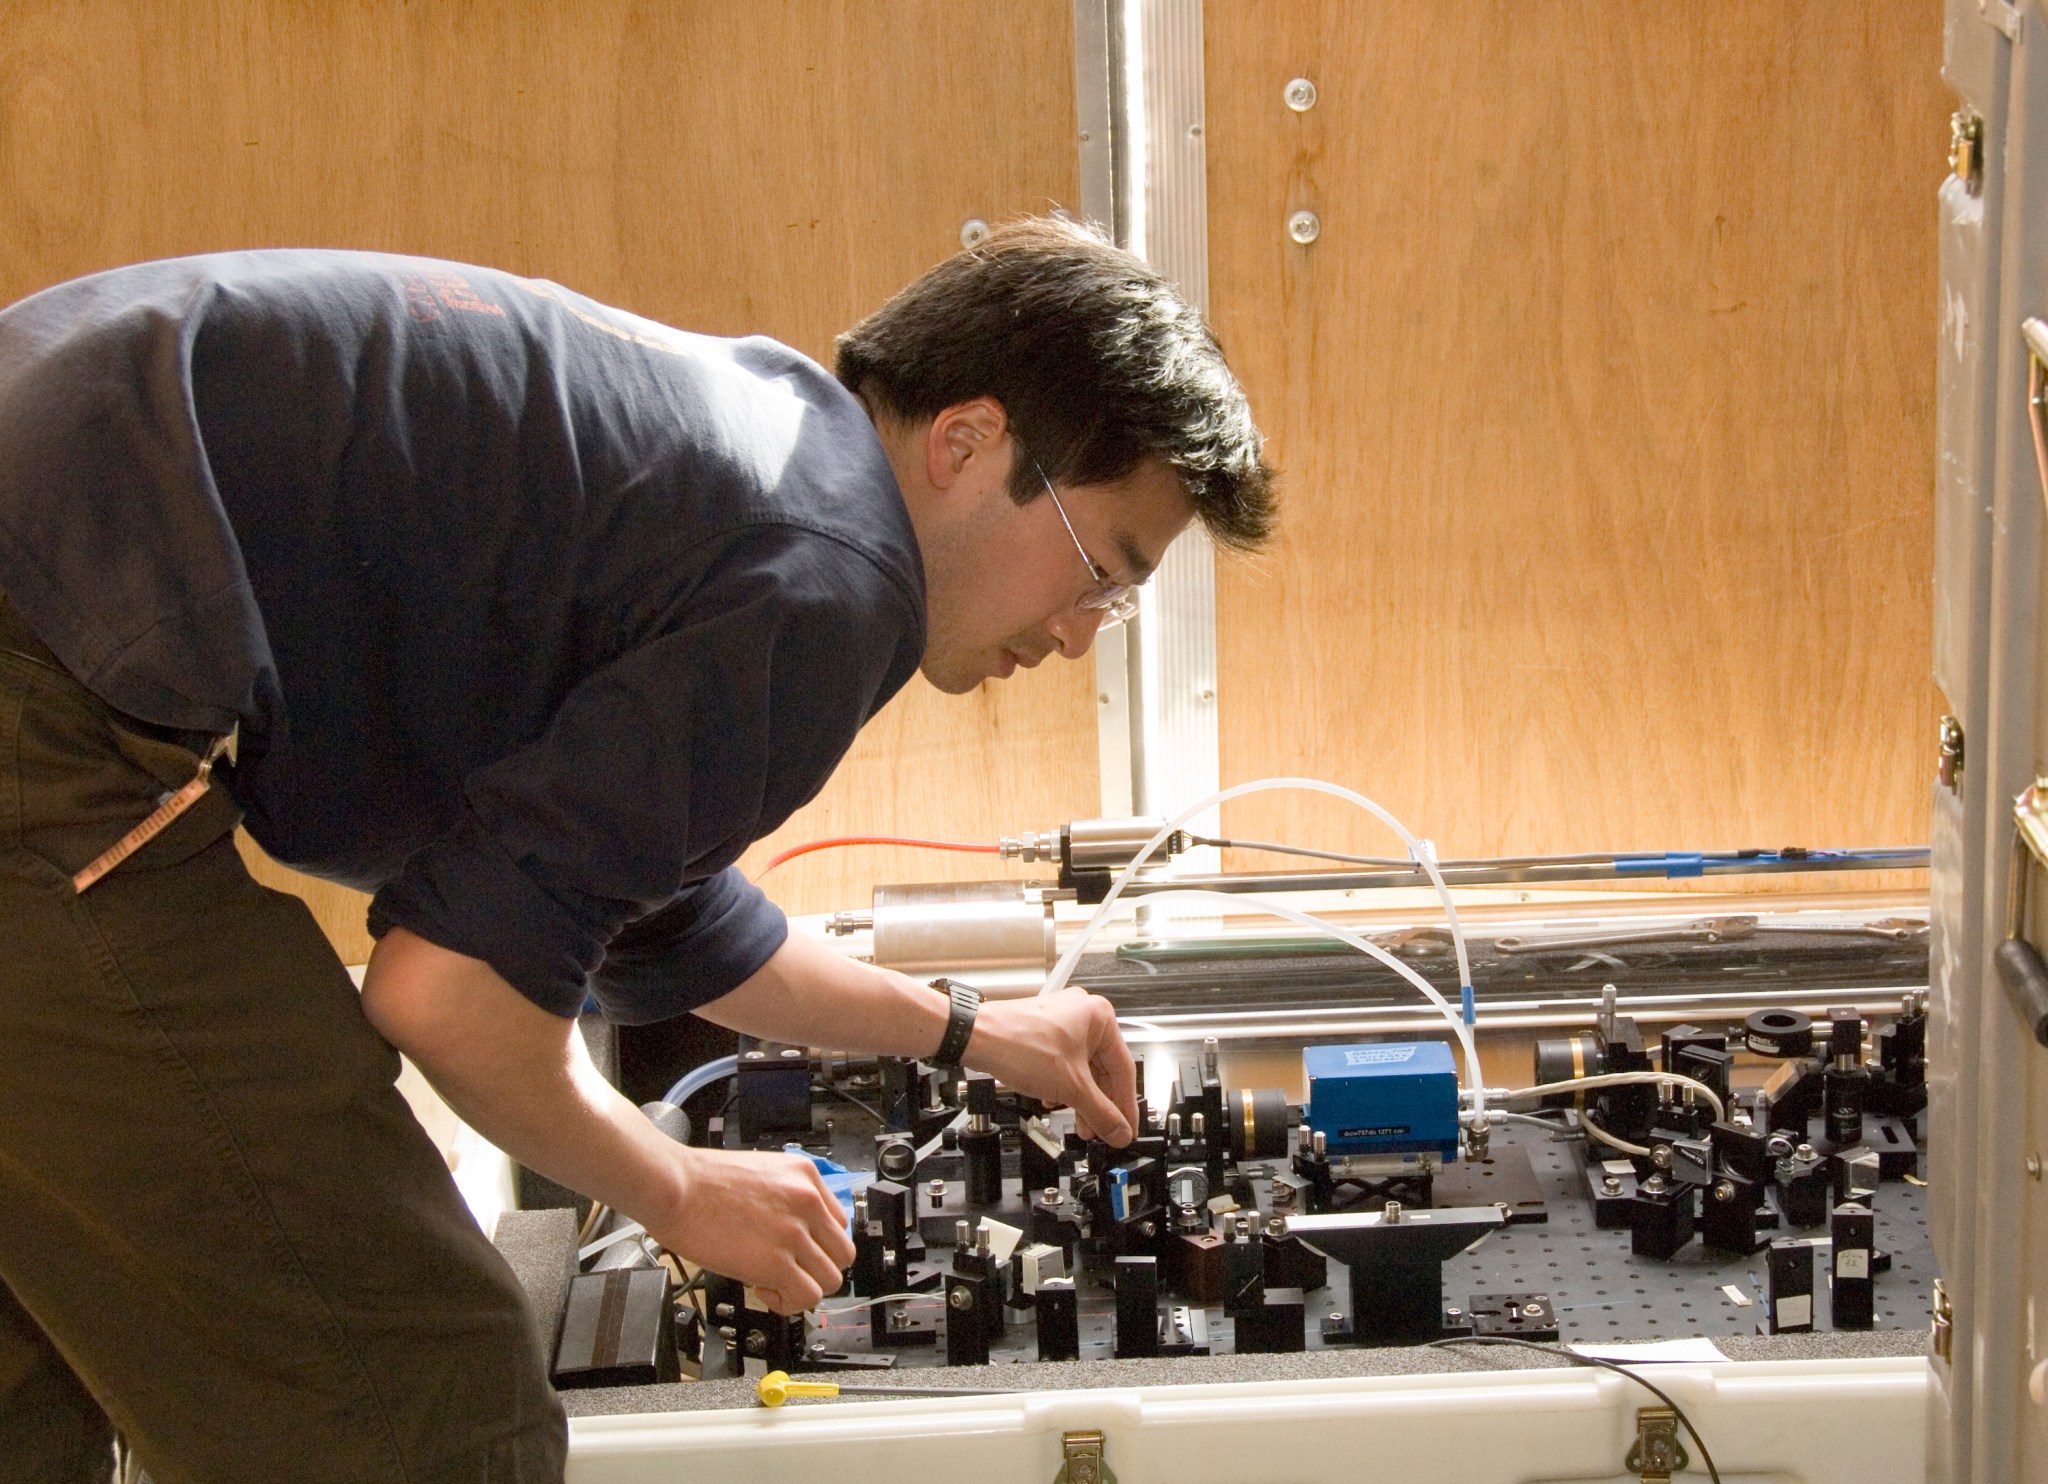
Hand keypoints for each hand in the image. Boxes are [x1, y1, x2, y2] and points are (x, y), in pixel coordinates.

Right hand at [653, 1145, 854, 1313]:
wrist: (674, 1186)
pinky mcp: (776, 1264)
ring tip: (774, 1282)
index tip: (800, 1252)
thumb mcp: (761, 1172)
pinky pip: (807, 1297)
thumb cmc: (701, 1181)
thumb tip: (791, 1229)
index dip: (818, 1244)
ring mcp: (794, 1233)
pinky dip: (789, 1303)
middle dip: (816, 1268)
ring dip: (804, 1287)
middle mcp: (807, 1202)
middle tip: (789, 1271)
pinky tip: (764, 1290)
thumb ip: (785, 1198)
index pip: (838, 1222)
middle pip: (842, 1253)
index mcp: (805, 1176)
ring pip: (830, 1280)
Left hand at [964, 990, 1137, 1145]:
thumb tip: (1119, 1130)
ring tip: (1081, 1123)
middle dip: (1100, 1104)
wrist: (976, 1038)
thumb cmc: (1018, 1045)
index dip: (1126, 1105)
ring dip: (1081, 1098)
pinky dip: (1065, 1085)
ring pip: (1083, 1068)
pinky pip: (1065, 1062)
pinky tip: (1056, 1102)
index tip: (1126, 1128)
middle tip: (1104, 1131)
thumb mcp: (1070, 1087)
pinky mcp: (1045, 1030)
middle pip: (1102, 1070)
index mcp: (1100, 1017)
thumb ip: (1101, 1113)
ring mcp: (1063, 1020)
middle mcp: (1083, 1014)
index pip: (1124, 1069)